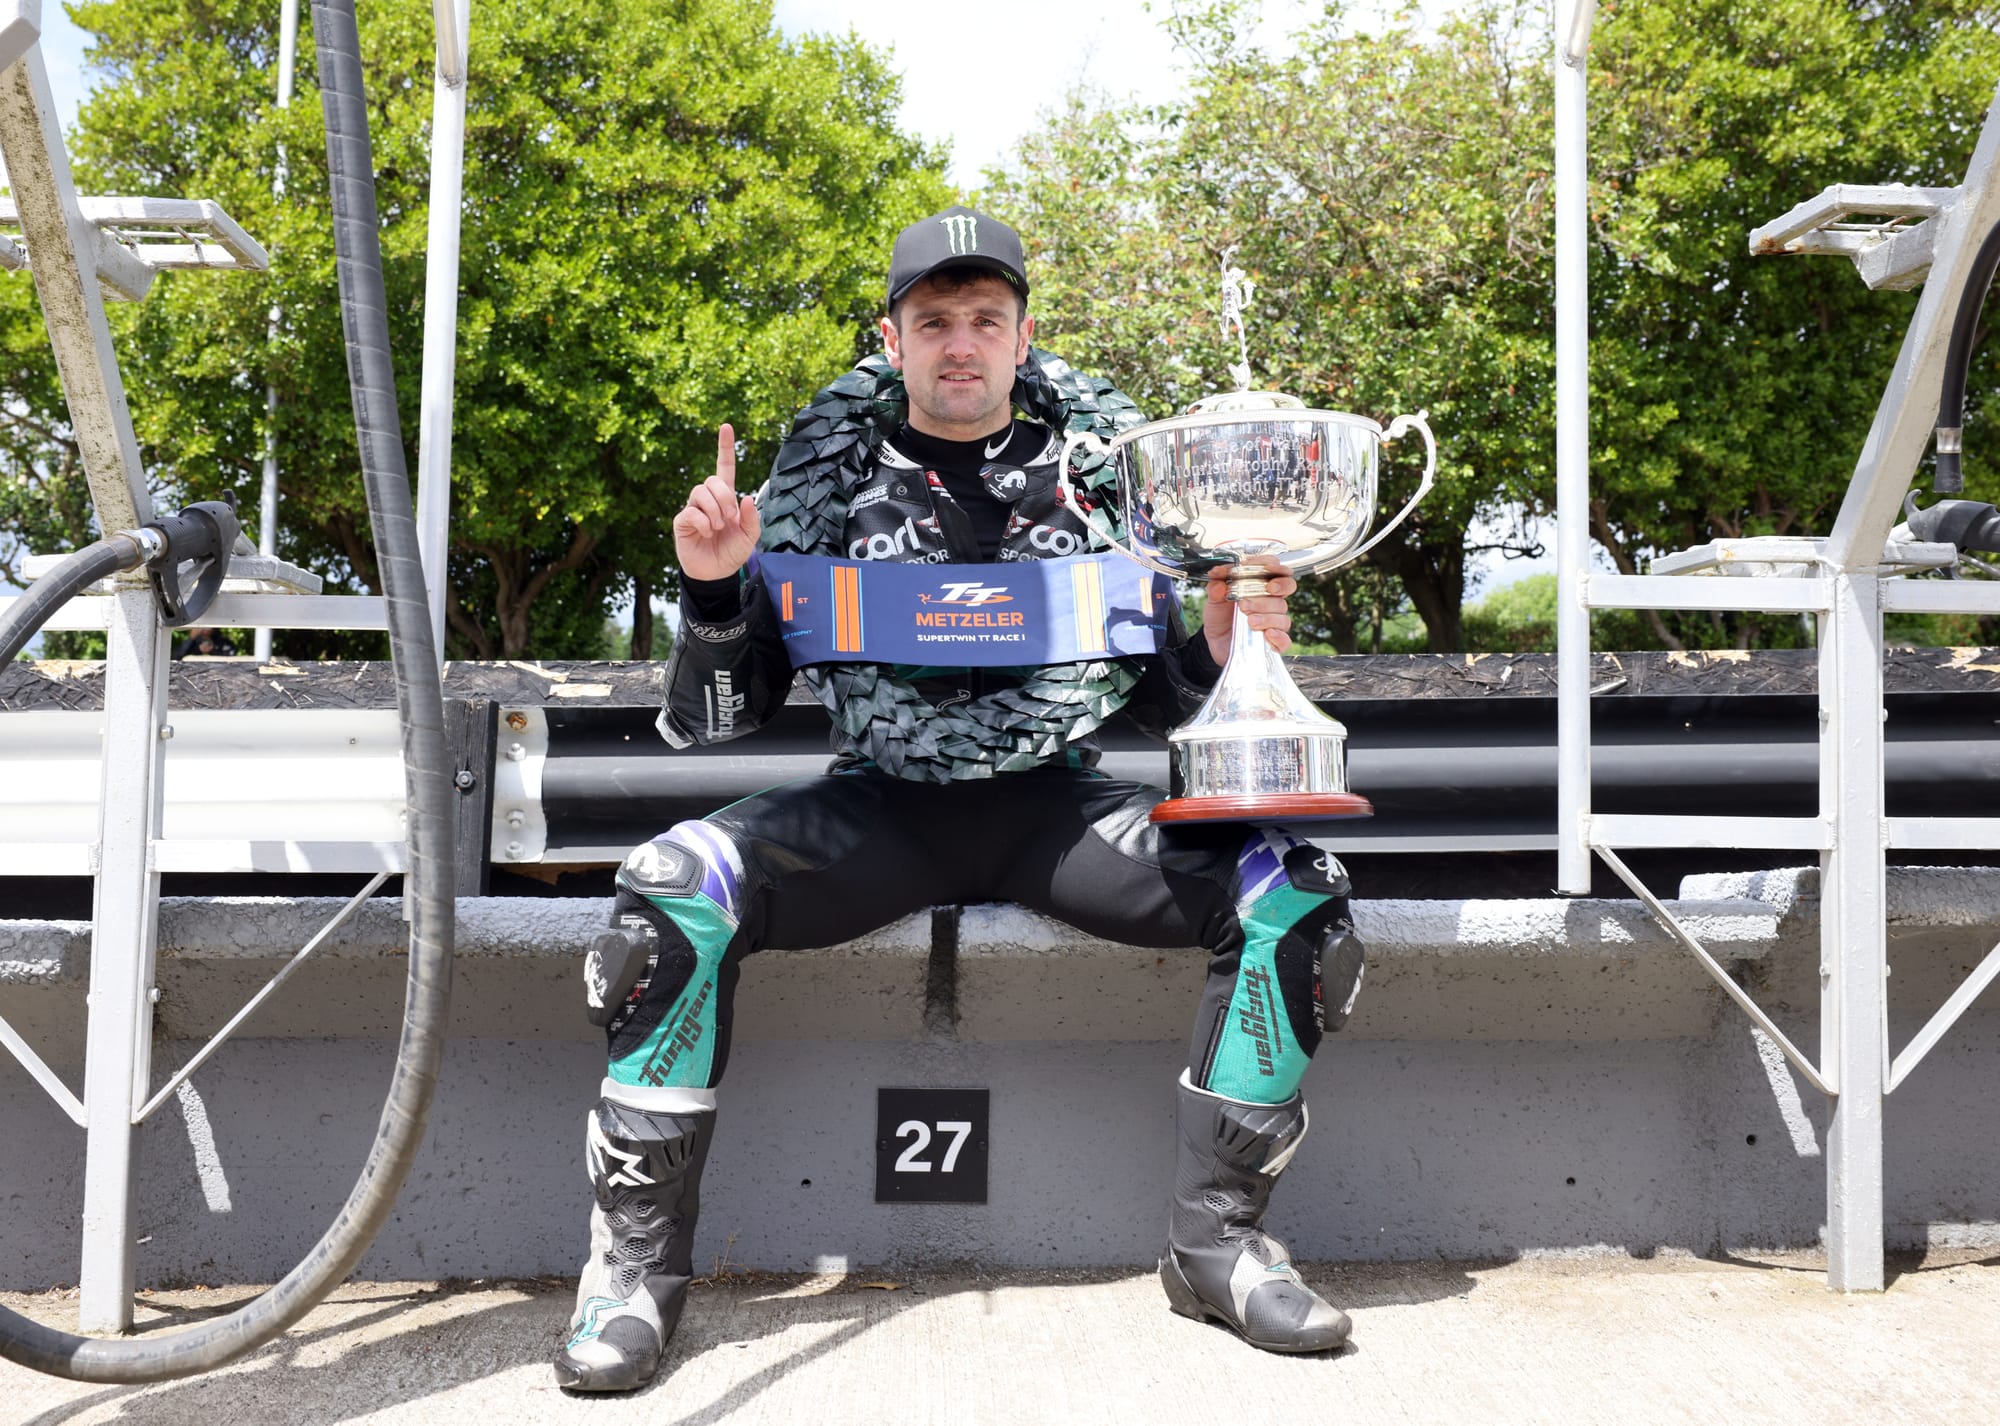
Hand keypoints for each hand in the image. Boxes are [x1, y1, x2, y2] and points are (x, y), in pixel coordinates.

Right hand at [672, 424, 760, 581]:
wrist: (716, 573)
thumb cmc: (732, 552)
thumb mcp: (750, 536)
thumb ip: (752, 518)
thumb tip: (747, 497)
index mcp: (726, 498)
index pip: (724, 467)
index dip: (725, 447)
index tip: (726, 426)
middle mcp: (708, 499)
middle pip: (712, 480)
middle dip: (725, 498)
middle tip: (730, 519)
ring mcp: (693, 508)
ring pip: (700, 491)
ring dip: (714, 510)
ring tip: (718, 527)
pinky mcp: (682, 521)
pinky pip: (691, 511)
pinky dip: (703, 522)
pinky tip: (706, 532)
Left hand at [1202, 555, 1295, 664]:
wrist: (1215, 641)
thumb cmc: (1221, 616)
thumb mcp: (1214, 600)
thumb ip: (1215, 587)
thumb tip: (1218, 576)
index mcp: (1262, 586)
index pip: (1278, 571)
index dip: (1273, 566)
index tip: (1262, 567)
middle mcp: (1272, 602)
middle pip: (1285, 591)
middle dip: (1271, 591)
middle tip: (1249, 600)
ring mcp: (1275, 622)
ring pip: (1282, 616)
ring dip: (1266, 616)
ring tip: (1249, 619)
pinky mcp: (1274, 642)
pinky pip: (1284, 640)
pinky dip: (1278, 637)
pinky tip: (1267, 634)